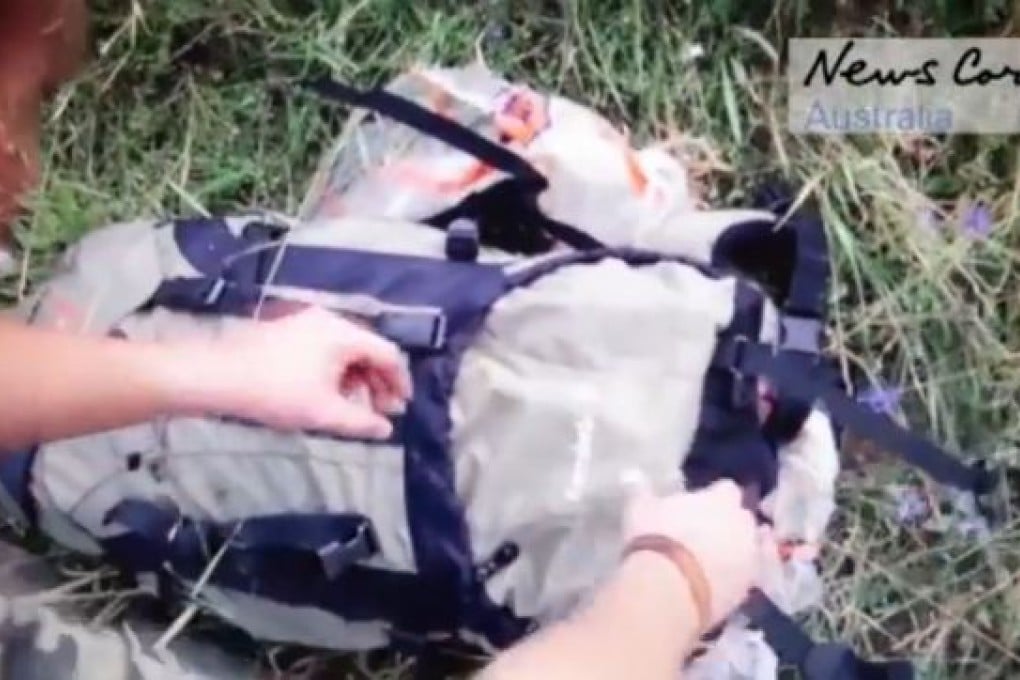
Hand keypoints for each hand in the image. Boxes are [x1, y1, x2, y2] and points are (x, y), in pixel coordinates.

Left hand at [177, 306, 410, 438]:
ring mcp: (306, 321)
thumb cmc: (276, 392)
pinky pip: (325, 348)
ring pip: (346, 349)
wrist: (217, 375)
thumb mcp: (324, 412)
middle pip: (367, 349)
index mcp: (344, 333)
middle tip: (379, 412)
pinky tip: (327, 394)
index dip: (399, 382)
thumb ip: (361, 422)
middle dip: (377, 382)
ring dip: (356, 378)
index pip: (388, 353)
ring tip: (352, 407)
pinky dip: (335, 370)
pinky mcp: (288, 329)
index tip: (400, 408)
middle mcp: (329, 320)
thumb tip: (387, 429)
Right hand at [623, 480, 756, 626]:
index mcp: (722, 498)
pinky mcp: (748, 588)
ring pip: (749, 548)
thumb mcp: (640, 508)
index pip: (727, 488)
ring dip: (737, 550)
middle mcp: (743, 523)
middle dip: (731, 522)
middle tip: (708, 531)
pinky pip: (746, 577)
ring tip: (714, 560)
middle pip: (743, 517)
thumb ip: (640, 490)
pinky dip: (735, 577)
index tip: (701, 503)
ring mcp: (750, 557)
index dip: (715, 496)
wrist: (671, 589)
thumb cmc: (658, 537)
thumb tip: (631, 473)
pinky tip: (718, 582)